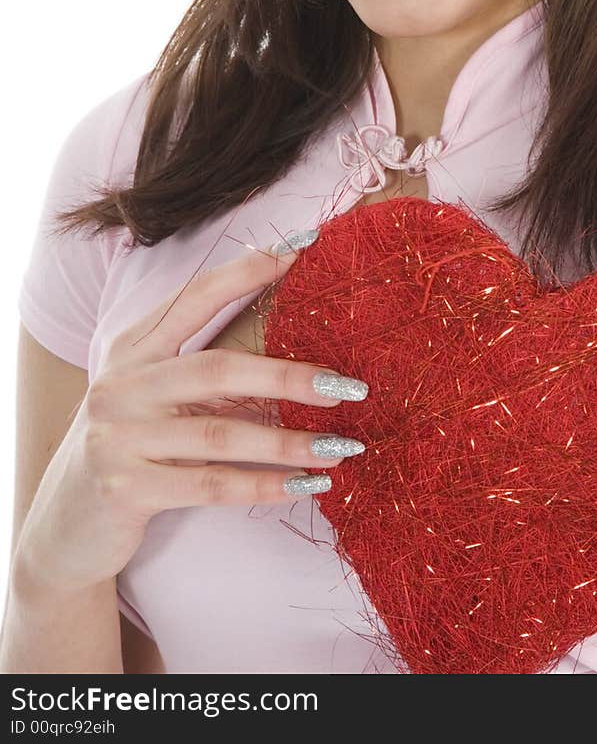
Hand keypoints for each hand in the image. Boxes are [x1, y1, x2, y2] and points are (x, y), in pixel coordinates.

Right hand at [13, 232, 368, 595]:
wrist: (66, 524)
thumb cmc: (132, 442)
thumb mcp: (154, 391)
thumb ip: (204, 362)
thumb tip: (295, 331)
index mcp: (132, 346)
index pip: (196, 296)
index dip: (249, 270)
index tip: (304, 250)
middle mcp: (121, 384)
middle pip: (218, 368)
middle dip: (290, 377)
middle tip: (350, 386)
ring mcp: (119, 437)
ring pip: (221, 435)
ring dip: (290, 442)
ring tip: (343, 446)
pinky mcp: (126, 489)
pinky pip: (211, 485)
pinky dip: (266, 485)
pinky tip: (308, 484)